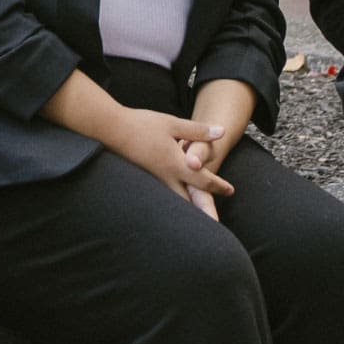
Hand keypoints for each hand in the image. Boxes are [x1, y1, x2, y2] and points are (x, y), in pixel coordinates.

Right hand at [106, 108, 231, 209]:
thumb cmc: (143, 125)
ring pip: (174, 199)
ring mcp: (153, 179)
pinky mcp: (144, 177)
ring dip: (187, 206)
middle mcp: (165, 177)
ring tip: (196, 214)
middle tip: (214, 219)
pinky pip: (163, 193)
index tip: (231, 191)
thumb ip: (198, 131)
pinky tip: (173, 196)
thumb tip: (221, 133)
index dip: (219, 186)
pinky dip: (172, 198)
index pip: (203, 180)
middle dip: (202, 209)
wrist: (112, 130)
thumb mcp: (174, 124)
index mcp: (176, 164)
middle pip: (188, 200)